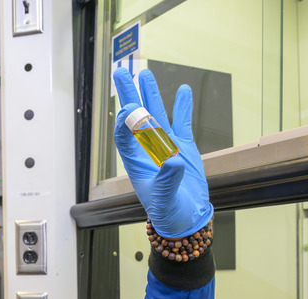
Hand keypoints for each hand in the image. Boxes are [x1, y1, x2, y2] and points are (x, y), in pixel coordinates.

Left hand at [113, 67, 212, 238]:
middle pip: (135, 117)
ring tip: (145, 73)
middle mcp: (147, 149)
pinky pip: (182, 122)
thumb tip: (173, 161)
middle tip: (120, 71)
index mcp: (136, 162)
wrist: (187, 219)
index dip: (124, 122)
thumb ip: (168, 181)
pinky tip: (182, 89)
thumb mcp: (165, 200)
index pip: (124, 136)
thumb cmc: (169, 213)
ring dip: (151, 94)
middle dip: (128, 94)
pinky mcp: (183, 147)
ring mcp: (165, 146)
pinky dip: (182, 106)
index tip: (128, 109)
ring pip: (156, 114)